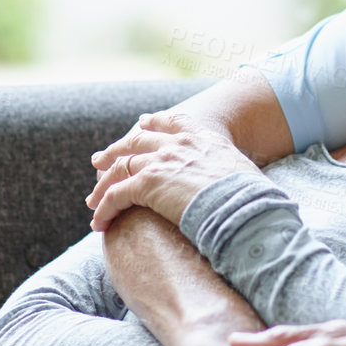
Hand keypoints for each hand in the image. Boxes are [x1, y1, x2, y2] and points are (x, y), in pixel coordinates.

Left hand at [88, 111, 264, 229]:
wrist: (245, 208)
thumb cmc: (253, 200)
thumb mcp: (247, 177)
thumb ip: (234, 178)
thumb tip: (249, 194)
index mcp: (203, 138)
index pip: (172, 121)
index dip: (152, 123)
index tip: (140, 125)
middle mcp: (179, 144)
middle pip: (137, 141)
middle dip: (116, 150)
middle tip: (99, 161)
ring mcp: (161, 161)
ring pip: (120, 167)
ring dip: (103, 185)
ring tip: (92, 201)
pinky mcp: (147, 184)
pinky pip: (115, 194)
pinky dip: (103, 208)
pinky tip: (98, 223)